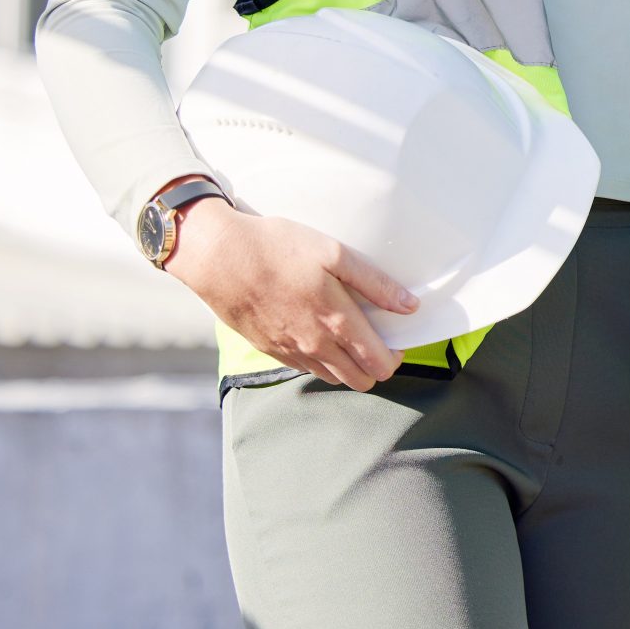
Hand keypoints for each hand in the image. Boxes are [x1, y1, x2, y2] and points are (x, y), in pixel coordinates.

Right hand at [167, 198, 416, 390]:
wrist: (219, 256)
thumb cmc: (278, 248)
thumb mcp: (334, 254)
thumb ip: (375, 283)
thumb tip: (410, 306)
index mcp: (336, 321)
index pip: (378, 363)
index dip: (395, 358)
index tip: (398, 341)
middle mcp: (314, 345)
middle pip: (358, 380)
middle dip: (375, 367)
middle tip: (377, 342)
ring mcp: (290, 351)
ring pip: (332, 378)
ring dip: (348, 368)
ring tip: (352, 340)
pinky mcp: (269, 350)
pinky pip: (305, 369)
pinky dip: (321, 362)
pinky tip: (321, 338)